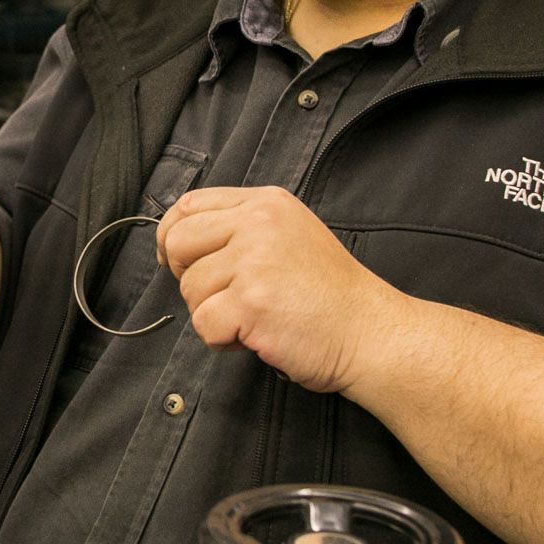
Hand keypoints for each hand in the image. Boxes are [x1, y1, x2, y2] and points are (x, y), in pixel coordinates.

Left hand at [155, 186, 407, 393]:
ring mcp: (254, 263)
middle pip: (180, 243)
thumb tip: (176, 240)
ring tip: (252, 318)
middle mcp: (258, 224)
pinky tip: (255, 336)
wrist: (371, 333)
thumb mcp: (289, 234)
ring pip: (190, 289)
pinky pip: (204, 323)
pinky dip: (222, 340)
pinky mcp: (251, 303)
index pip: (190, 205)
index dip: (172, 236)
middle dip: (188, 277)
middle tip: (221, 298)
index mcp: (266, 203)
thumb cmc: (328, 293)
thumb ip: (241, 227)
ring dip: (212, 314)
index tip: (177, 261)